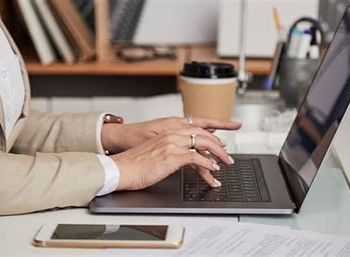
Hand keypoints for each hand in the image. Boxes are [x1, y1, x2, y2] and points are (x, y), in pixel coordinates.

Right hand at [111, 127, 233, 190]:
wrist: (121, 169)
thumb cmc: (135, 164)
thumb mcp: (155, 153)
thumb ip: (168, 151)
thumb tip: (178, 159)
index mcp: (168, 133)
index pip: (195, 129)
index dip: (210, 135)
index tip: (220, 142)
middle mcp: (172, 135)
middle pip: (203, 134)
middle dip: (219, 145)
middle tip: (227, 155)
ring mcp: (172, 144)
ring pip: (203, 143)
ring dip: (218, 154)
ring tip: (225, 163)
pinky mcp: (172, 156)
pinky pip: (196, 158)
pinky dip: (208, 164)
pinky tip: (213, 170)